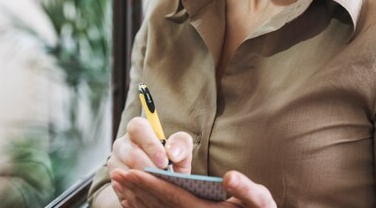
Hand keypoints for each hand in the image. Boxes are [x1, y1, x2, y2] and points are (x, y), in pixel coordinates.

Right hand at [106, 117, 192, 203]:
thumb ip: (181, 146)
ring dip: (143, 183)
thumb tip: (173, 152)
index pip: (138, 128)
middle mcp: (122, 144)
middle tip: (163, 179)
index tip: (164, 162)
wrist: (158, 182)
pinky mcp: (114, 182)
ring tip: (159, 190)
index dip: (151, 145)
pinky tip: (151, 197)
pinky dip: (138, 195)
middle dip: (148, 168)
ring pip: (125, 173)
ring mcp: (114, 163)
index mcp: (137, 130)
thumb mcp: (180, 152)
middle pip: (130, 154)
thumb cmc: (171, 162)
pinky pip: (123, 189)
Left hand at [110, 169, 275, 207]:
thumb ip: (247, 191)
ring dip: (135, 199)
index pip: (173, 197)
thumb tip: (230, 178)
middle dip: (136, 189)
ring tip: (118, 184)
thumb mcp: (260, 202)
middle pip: (158, 206)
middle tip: (116, 173)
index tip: (131, 172)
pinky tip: (131, 201)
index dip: (151, 184)